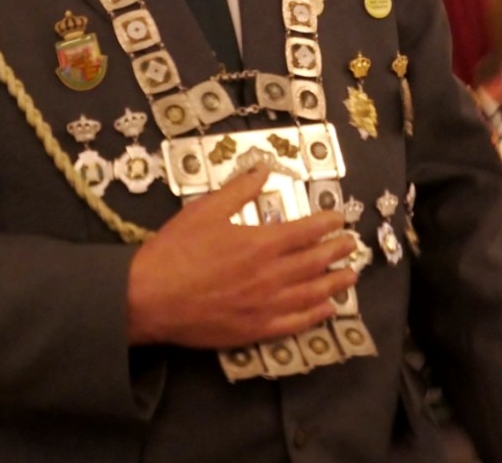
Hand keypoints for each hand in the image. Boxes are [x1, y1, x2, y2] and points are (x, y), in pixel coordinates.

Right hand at [127, 164, 357, 347]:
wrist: (150, 298)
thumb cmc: (176, 249)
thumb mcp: (204, 210)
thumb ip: (238, 190)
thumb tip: (263, 170)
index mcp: (259, 242)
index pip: (306, 231)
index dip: (326, 224)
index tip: (339, 219)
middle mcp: (271, 276)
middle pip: (315, 262)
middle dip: (338, 252)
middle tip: (352, 245)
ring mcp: (266, 306)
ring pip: (313, 294)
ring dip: (335, 284)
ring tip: (351, 276)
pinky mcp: (256, 331)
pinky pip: (296, 324)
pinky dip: (316, 316)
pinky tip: (327, 310)